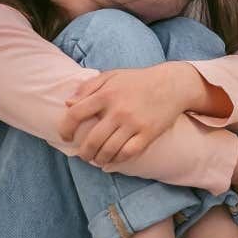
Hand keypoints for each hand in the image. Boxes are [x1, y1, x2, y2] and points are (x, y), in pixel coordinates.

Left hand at [57, 63, 200, 165]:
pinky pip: (128, 153)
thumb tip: (68, 104)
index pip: (76, 114)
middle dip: (84, 153)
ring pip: (109, 150)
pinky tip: (111, 162)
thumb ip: (88, 87)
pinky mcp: (148, 134)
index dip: (66, 128)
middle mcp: (118, 110)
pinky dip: (116, 161)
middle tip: (84, 155)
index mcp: (106, 94)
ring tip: (97, 160)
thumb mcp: (112, 75)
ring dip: (99, 159)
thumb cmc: (139, 80)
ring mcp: (134, 124)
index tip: (66, 136)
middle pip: (92, 140)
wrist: (172, 84)